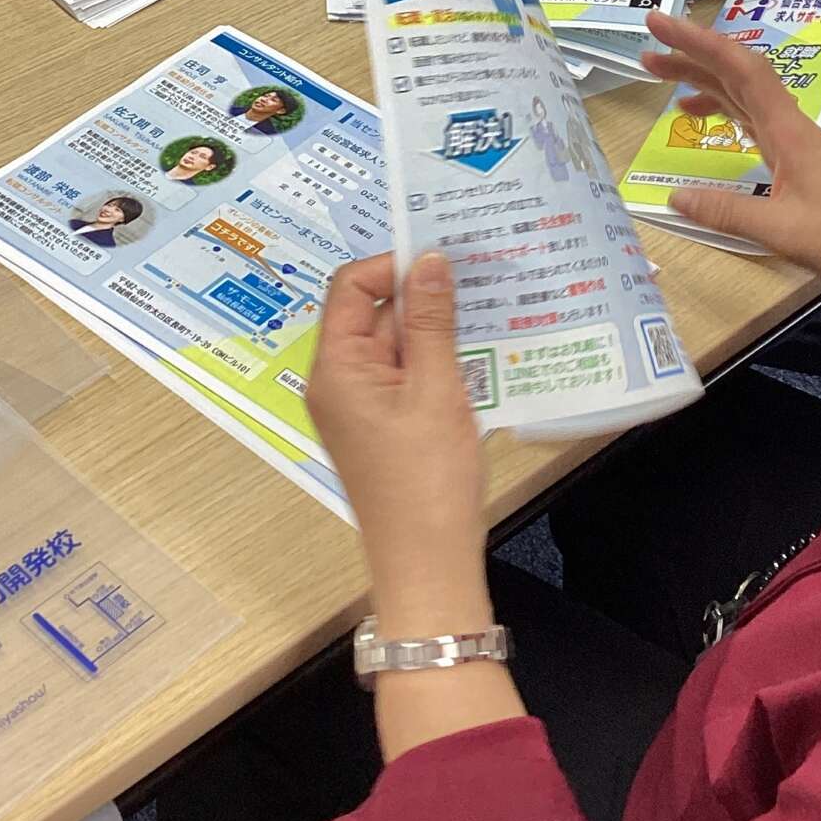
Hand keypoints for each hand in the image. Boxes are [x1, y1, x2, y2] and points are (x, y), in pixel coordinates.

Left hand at [307, 252, 490, 623]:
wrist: (428, 561)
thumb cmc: (427, 480)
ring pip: (394, 344)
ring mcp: (359, 406)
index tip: (444, 259)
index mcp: (336, 368)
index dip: (393, 265)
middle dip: (421, 295)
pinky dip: (434, 360)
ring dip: (433, 328)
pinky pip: (403, 374)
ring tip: (484, 313)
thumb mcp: (435, 388)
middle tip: (477, 278)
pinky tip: (476, 356)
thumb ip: (430, 320)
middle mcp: (337, 382)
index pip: (351, 287)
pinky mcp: (381, 425)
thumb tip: (429, 260)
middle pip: (373, 313)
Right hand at [640, 10, 820, 384]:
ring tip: (660, 75)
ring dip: (701, 78)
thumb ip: (727, 212)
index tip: (662, 24)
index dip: (698, 41)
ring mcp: (790, 136)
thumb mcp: (781, 230)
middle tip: (647, 45)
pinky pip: (748, 114)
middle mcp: (787, 123)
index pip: (738, 68)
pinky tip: (697, 116)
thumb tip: (675, 197)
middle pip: (735, 72)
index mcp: (785, 129)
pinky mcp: (792, 152)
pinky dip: (718, 106)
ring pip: (740, 91)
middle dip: (690, 53)